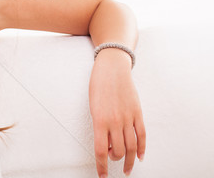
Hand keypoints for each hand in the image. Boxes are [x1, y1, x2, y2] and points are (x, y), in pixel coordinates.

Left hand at [89, 49, 145, 177]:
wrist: (112, 68)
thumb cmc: (98, 84)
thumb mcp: (92, 106)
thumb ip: (99, 124)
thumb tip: (105, 142)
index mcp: (99, 120)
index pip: (101, 150)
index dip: (101, 166)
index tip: (101, 175)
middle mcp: (115, 121)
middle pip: (118, 151)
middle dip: (114, 160)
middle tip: (112, 162)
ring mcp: (128, 117)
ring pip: (131, 147)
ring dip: (129, 160)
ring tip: (126, 167)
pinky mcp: (138, 113)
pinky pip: (142, 135)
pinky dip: (142, 148)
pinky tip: (140, 156)